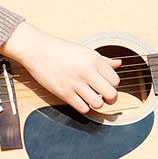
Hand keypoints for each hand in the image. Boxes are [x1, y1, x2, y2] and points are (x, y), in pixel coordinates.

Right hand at [1, 21, 120, 115]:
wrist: (38, 50)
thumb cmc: (63, 50)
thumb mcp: (86, 51)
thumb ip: (103, 60)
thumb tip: (119, 64)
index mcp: (95, 60)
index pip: (116, 80)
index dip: (114, 85)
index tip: (108, 84)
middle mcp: (87, 72)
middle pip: (111, 95)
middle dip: (111, 99)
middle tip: (106, 97)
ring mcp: (76, 84)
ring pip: (98, 104)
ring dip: (97, 104)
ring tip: (92, 98)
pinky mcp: (64, 93)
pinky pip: (82, 108)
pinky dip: (84, 107)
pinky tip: (81, 100)